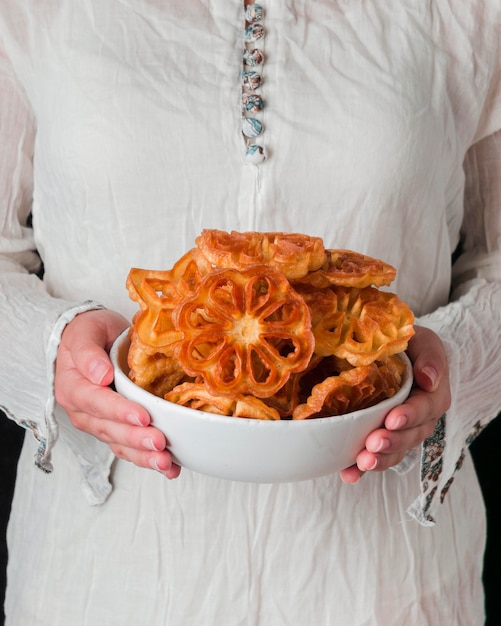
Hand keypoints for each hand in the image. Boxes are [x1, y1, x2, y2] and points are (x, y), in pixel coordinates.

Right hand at [55, 309, 180, 478]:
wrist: (93, 340)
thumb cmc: (91, 332)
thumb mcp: (86, 332)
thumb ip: (88, 352)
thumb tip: (100, 375)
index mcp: (74, 387)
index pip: (95, 402)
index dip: (118, 411)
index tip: (142, 416)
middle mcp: (84, 411)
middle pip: (109, 429)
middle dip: (136, 439)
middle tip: (160, 443)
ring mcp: (99, 423)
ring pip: (120, 444)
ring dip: (143, 456)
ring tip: (166, 463)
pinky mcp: (115, 430)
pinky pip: (129, 449)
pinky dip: (148, 460)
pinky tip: (170, 468)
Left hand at [339, 325, 450, 483]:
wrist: (396, 355)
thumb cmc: (410, 346)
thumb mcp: (424, 342)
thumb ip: (430, 358)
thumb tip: (429, 379)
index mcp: (431, 396)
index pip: (424, 409)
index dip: (409, 416)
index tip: (392, 419)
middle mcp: (419, 419)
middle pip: (409, 436)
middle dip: (391, 442)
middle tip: (373, 444)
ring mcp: (400, 432)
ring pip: (394, 451)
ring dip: (379, 459)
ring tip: (362, 463)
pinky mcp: (380, 438)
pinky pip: (374, 456)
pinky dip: (360, 468)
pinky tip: (347, 474)